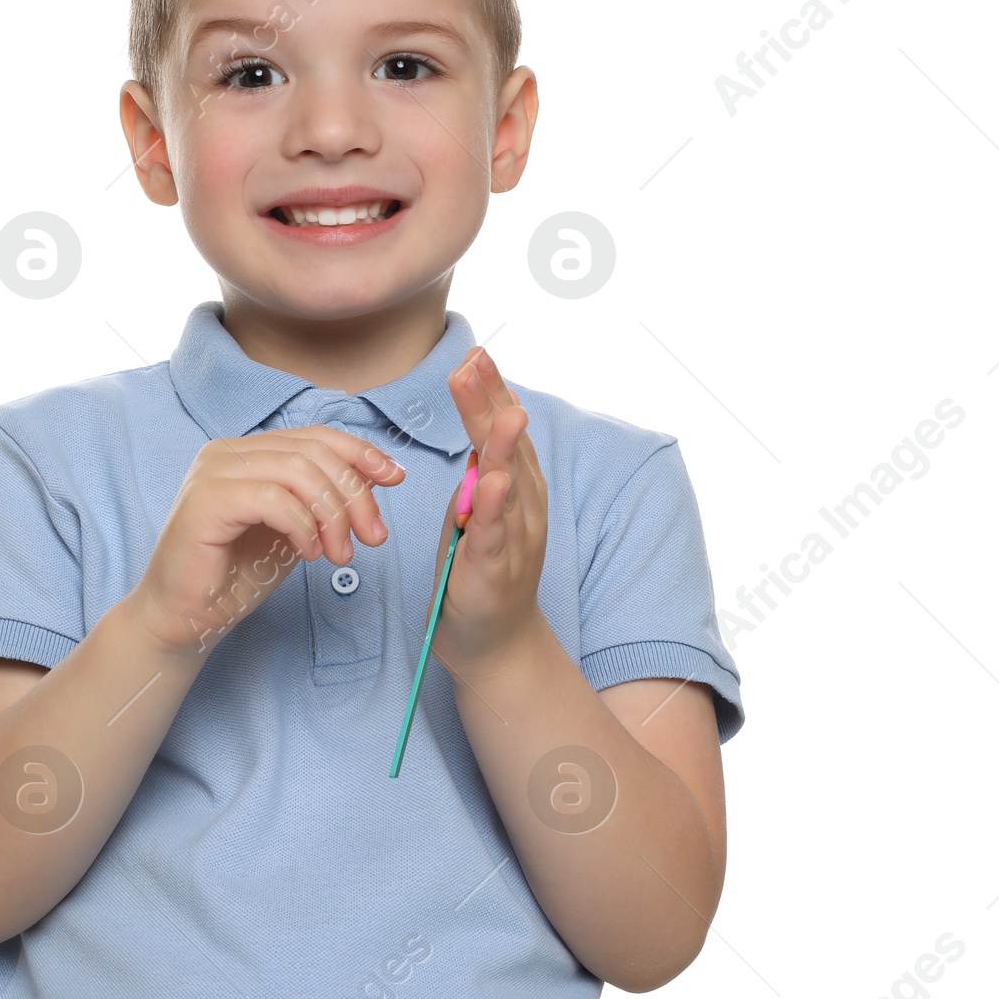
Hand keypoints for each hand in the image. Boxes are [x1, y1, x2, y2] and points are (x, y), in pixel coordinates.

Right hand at [131, 426, 404, 656]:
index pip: (316, 436)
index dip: (361, 452)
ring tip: (340, 554)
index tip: (396, 477)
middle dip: (355, 494)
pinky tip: (308, 554)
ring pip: (297, 470)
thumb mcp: (296, 531)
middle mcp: (227, 451)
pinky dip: (303, 526)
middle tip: (373, 537)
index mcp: (248, 452)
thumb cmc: (234, 577)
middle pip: (313, 452)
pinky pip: (273, 498)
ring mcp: (213, 471)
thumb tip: (375, 476)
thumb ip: (324, 500)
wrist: (184, 619)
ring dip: (333, 514)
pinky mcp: (205, 500)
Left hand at [429, 346, 548, 672]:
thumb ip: (483, 468)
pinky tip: (493, 480)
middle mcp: (523, 508)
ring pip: (510, 486)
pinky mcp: (494, 570)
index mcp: (514, 490)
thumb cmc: (480, 570)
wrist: (494, 643)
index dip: (491, 394)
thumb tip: (483, 421)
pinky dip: (494, 507)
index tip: (475, 355)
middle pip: (509, 447)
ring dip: (506, 447)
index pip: (504, 432)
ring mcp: (513, 539)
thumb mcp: (476, 510)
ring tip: (502, 412)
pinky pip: (494, 534)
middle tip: (476, 362)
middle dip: (492, 404)